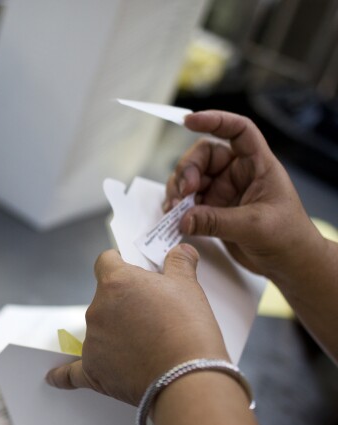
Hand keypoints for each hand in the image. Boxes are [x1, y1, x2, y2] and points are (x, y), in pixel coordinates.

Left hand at [45, 244, 227, 405]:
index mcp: (116, 282)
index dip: (119, 264)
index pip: (106, 262)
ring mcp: (92, 341)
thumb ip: (179, 263)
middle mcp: (97, 309)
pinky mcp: (92, 371)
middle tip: (153, 317)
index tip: (128, 269)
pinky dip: (62, 375)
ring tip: (147, 347)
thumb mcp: (188, 287)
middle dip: (124, 305)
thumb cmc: (188, 331)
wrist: (186, 378)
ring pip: (98, 331)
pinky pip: (71, 372)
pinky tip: (53, 377)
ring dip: (115, 334)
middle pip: (104, 299)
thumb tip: (181, 250)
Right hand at [163, 110, 320, 280]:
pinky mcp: (211, 210)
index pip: (238, 131)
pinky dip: (177, 208)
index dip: (215, 120)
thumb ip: (217, 221)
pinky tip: (174, 219)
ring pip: (190, 179)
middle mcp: (237, 174)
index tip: (189, 121)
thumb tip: (182, 219)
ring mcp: (222, 192)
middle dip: (186, 171)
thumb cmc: (288, 238)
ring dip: (177, 191)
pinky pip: (187, 202)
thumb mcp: (254, 226)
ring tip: (175, 210)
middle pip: (202, 156)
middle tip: (183, 193)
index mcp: (257, 165)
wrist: (288, 264)